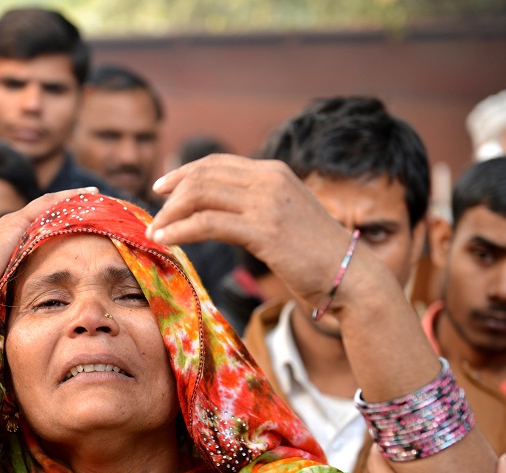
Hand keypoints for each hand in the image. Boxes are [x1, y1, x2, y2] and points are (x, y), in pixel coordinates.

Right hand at [0, 187, 97, 293]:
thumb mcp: (5, 285)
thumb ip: (17, 284)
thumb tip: (27, 302)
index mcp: (11, 238)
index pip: (42, 223)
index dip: (62, 218)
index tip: (82, 217)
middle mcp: (13, 225)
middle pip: (48, 208)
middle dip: (71, 203)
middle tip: (95, 199)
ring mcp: (15, 221)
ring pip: (51, 203)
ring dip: (73, 198)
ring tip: (96, 195)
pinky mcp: (18, 222)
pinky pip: (49, 205)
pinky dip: (68, 199)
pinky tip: (87, 197)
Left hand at [148, 154, 350, 304]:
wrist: (353, 276)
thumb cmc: (318, 256)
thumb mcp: (286, 218)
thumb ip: (257, 207)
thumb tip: (221, 213)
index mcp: (274, 172)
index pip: (217, 163)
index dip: (184, 173)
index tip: (162, 188)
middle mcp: (270, 179)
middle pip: (204, 175)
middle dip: (172, 193)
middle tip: (153, 213)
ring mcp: (268, 202)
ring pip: (201, 195)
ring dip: (171, 213)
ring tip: (155, 231)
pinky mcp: (265, 230)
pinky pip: (208, 223)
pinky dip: (181, 230)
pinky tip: (166, 240)